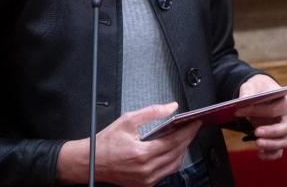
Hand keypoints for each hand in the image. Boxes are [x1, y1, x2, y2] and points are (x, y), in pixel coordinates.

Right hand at [57, 102, 199, 186]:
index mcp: (142, 154)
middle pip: (177, 153)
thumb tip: (171, 107)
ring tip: (182, 137)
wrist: (90, 162)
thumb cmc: (105, 143)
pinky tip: (171, 150)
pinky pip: (165, 172)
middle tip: (191, 127)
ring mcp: (146, 180)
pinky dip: (171, 160)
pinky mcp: (144, 185)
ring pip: (174, 165)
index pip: (174, 141)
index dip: (188, 131)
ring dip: (181, 150)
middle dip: (187, 139)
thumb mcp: (128, 120)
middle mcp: (146, 170)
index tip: (195, 122)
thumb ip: (152, 112)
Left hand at [235, 74, 286, 160]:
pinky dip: (270, 155)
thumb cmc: (260, 90)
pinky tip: (259, 153)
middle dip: (272, 131)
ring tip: (257, 143)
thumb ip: (248, 92)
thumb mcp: (253, 86)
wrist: (262, 96)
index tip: (238, 111)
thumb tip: (244, 100)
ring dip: (271, 145)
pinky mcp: (280, 140)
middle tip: (257, 132)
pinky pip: (278, 151)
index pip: (274, 109)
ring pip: (284, 141)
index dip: (257, 111)